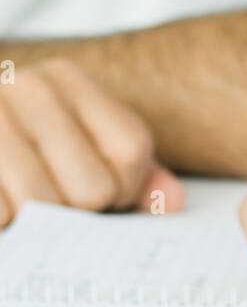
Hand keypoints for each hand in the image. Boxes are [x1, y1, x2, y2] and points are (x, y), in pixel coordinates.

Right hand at [0, 58, 184, 225]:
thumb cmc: (27, 148)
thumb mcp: (84, 145)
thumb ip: (134, 173)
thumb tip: (170, 201)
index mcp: (68, 80)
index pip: (131, 152)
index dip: (123, 190)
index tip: (102, 193)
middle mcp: (27, 88)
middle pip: (90, 188)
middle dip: (78, 213)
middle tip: (57, 205)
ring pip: (42, 206)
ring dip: (38, 226)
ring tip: (26, 208)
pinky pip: (1, 214)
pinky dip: (5, 225)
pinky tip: (3, 205)